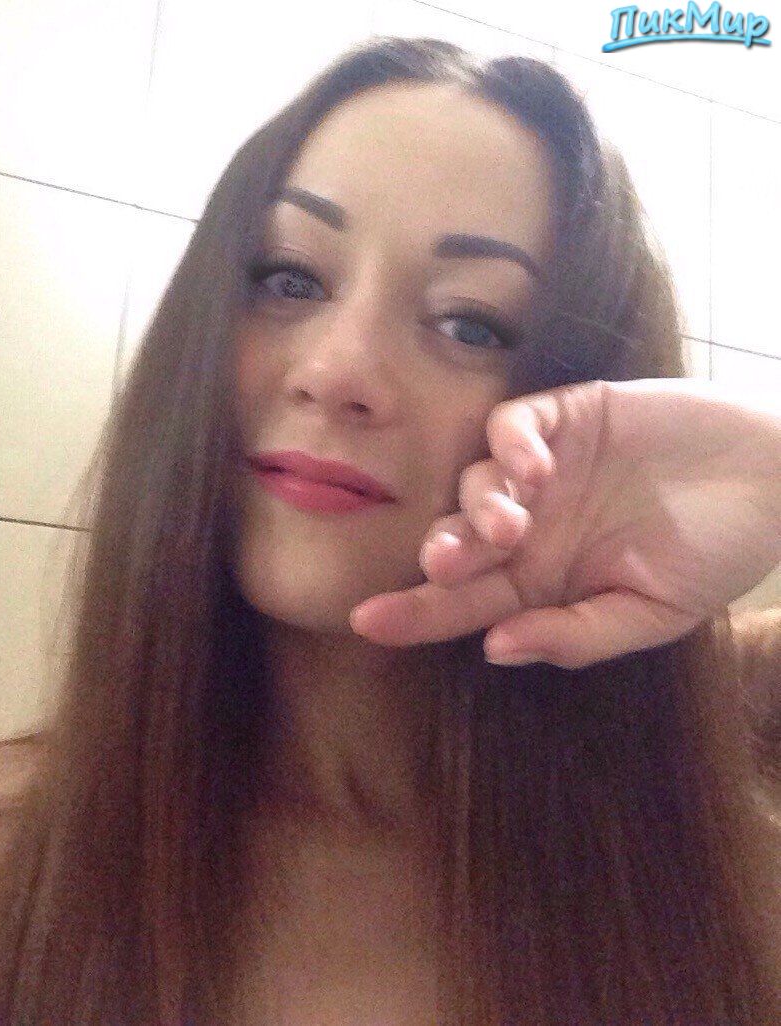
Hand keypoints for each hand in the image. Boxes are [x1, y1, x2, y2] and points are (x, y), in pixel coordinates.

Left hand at [348, 378, 780, 668]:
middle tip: (442, 563)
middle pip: (457, 542)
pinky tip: (535, 468)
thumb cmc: (718, 552)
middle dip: (441, 556)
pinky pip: (512, 425)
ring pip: (474, 482)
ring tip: (512, 524)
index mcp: (541, 580)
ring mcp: (545, 469)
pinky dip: (511, 445)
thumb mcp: (653, 614)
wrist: (777, 476)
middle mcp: (532, 526)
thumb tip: (494, 649)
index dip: (414, 612)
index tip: (365, 624)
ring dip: (480, 506)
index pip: (464, 602)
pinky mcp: (567, 414)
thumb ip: (576, 635)